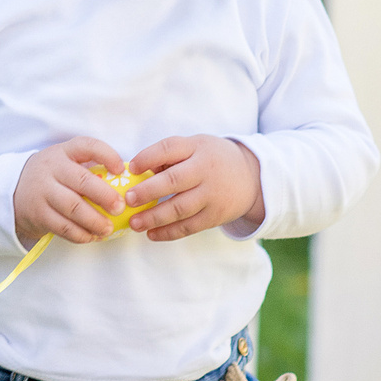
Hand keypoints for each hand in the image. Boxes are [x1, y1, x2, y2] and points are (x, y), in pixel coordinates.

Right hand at [12, 137, 127, 248]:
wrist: (13, 190)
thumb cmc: (53, 177)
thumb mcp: (65, 162)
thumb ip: (90, 167)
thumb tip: (127, 182)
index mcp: (64, 152)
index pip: (87, 146)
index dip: (107, 155)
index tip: (121, 169)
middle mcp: (52, 169)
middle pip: (82, 181)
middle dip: (105, 196)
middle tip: (120, 208)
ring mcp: (43, 192)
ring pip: (73, 208)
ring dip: (94, 221)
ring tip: (108, 229)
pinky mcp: (39, 214)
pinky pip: (63, 227)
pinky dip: (81, 234)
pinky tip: (91, 236)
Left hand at [124, 136, 264, 241]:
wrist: (252, 178)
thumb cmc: (212, 159)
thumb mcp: (196, 146)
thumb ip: (170, 155)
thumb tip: (139, 171)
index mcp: (197, 147)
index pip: (170, 148)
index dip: (148, 157)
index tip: (131, 168)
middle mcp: (205, 170)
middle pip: (174, 180)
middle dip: (148, 191)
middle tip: (128, 199)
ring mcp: (212, 195)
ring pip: (180, 208)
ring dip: (154, 217)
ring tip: (134, 223)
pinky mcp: (215, 216)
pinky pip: (189, 227)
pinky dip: (169, 232)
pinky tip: (152, 234)